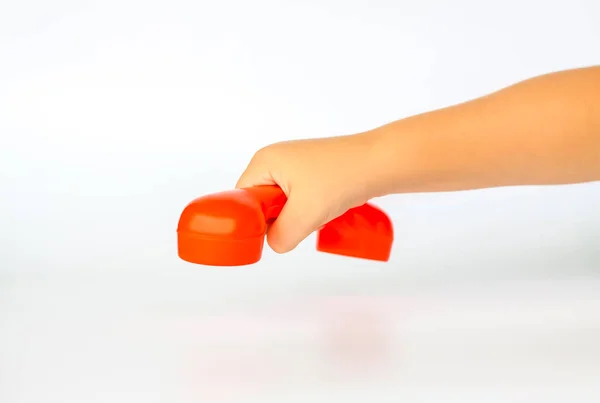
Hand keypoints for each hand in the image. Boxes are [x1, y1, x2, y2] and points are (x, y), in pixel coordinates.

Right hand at [236, 133, 381, 253]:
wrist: (379, 162)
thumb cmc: (340, 179)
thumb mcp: (304, 214)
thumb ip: (281, 236)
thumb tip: (275, 243)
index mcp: (265, 160)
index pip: (242, 197)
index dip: (252, 219)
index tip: (274, 232)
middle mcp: (277, 158)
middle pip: (262, 201)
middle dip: (279, 218)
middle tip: (301, 222)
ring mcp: (296, 163)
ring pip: (284, 202)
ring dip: (298, 216)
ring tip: (318, 212)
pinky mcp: (314, 171)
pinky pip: (300, 198)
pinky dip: (310, 209)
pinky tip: (327, 209)